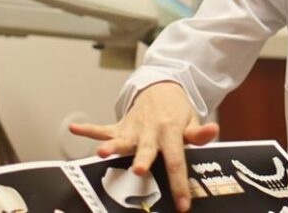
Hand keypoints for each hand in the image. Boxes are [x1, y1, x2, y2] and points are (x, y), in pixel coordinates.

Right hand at [69, 82, 219, 211]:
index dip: (178, 184)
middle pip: (146, 149)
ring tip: (100, 152)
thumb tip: (213, 131)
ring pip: (120, 139)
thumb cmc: (176, 112)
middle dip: (141, 160)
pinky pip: (102, 128)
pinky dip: (88, 130)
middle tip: (138, 169)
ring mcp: (133, 129)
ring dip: (110, 146)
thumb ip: (199, 132)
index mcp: (171, 133)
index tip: (181, 205)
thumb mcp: (191, 120)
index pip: (176, 161)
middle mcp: (150, 132)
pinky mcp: (120, 126)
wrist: (160, 87)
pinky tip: (74, 128)